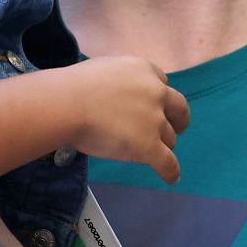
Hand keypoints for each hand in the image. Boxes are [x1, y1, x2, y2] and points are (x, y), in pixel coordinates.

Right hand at [65, 56, 190, 182]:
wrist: (67, 105)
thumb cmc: (74, 86)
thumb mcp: (104, 68)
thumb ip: (120, 79)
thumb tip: (118, 94)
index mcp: (144, 71)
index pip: (162, 82)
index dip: (159, 96)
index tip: (154, 105)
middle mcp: (156, 93)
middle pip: (178, 108)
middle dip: (178, 119)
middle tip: (176, 129)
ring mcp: (155, 121)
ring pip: (170, 137)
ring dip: (163, 144)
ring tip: (152, 153)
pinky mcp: (149, 146)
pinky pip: (168, 163)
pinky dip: (171, 171)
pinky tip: (171, 177)